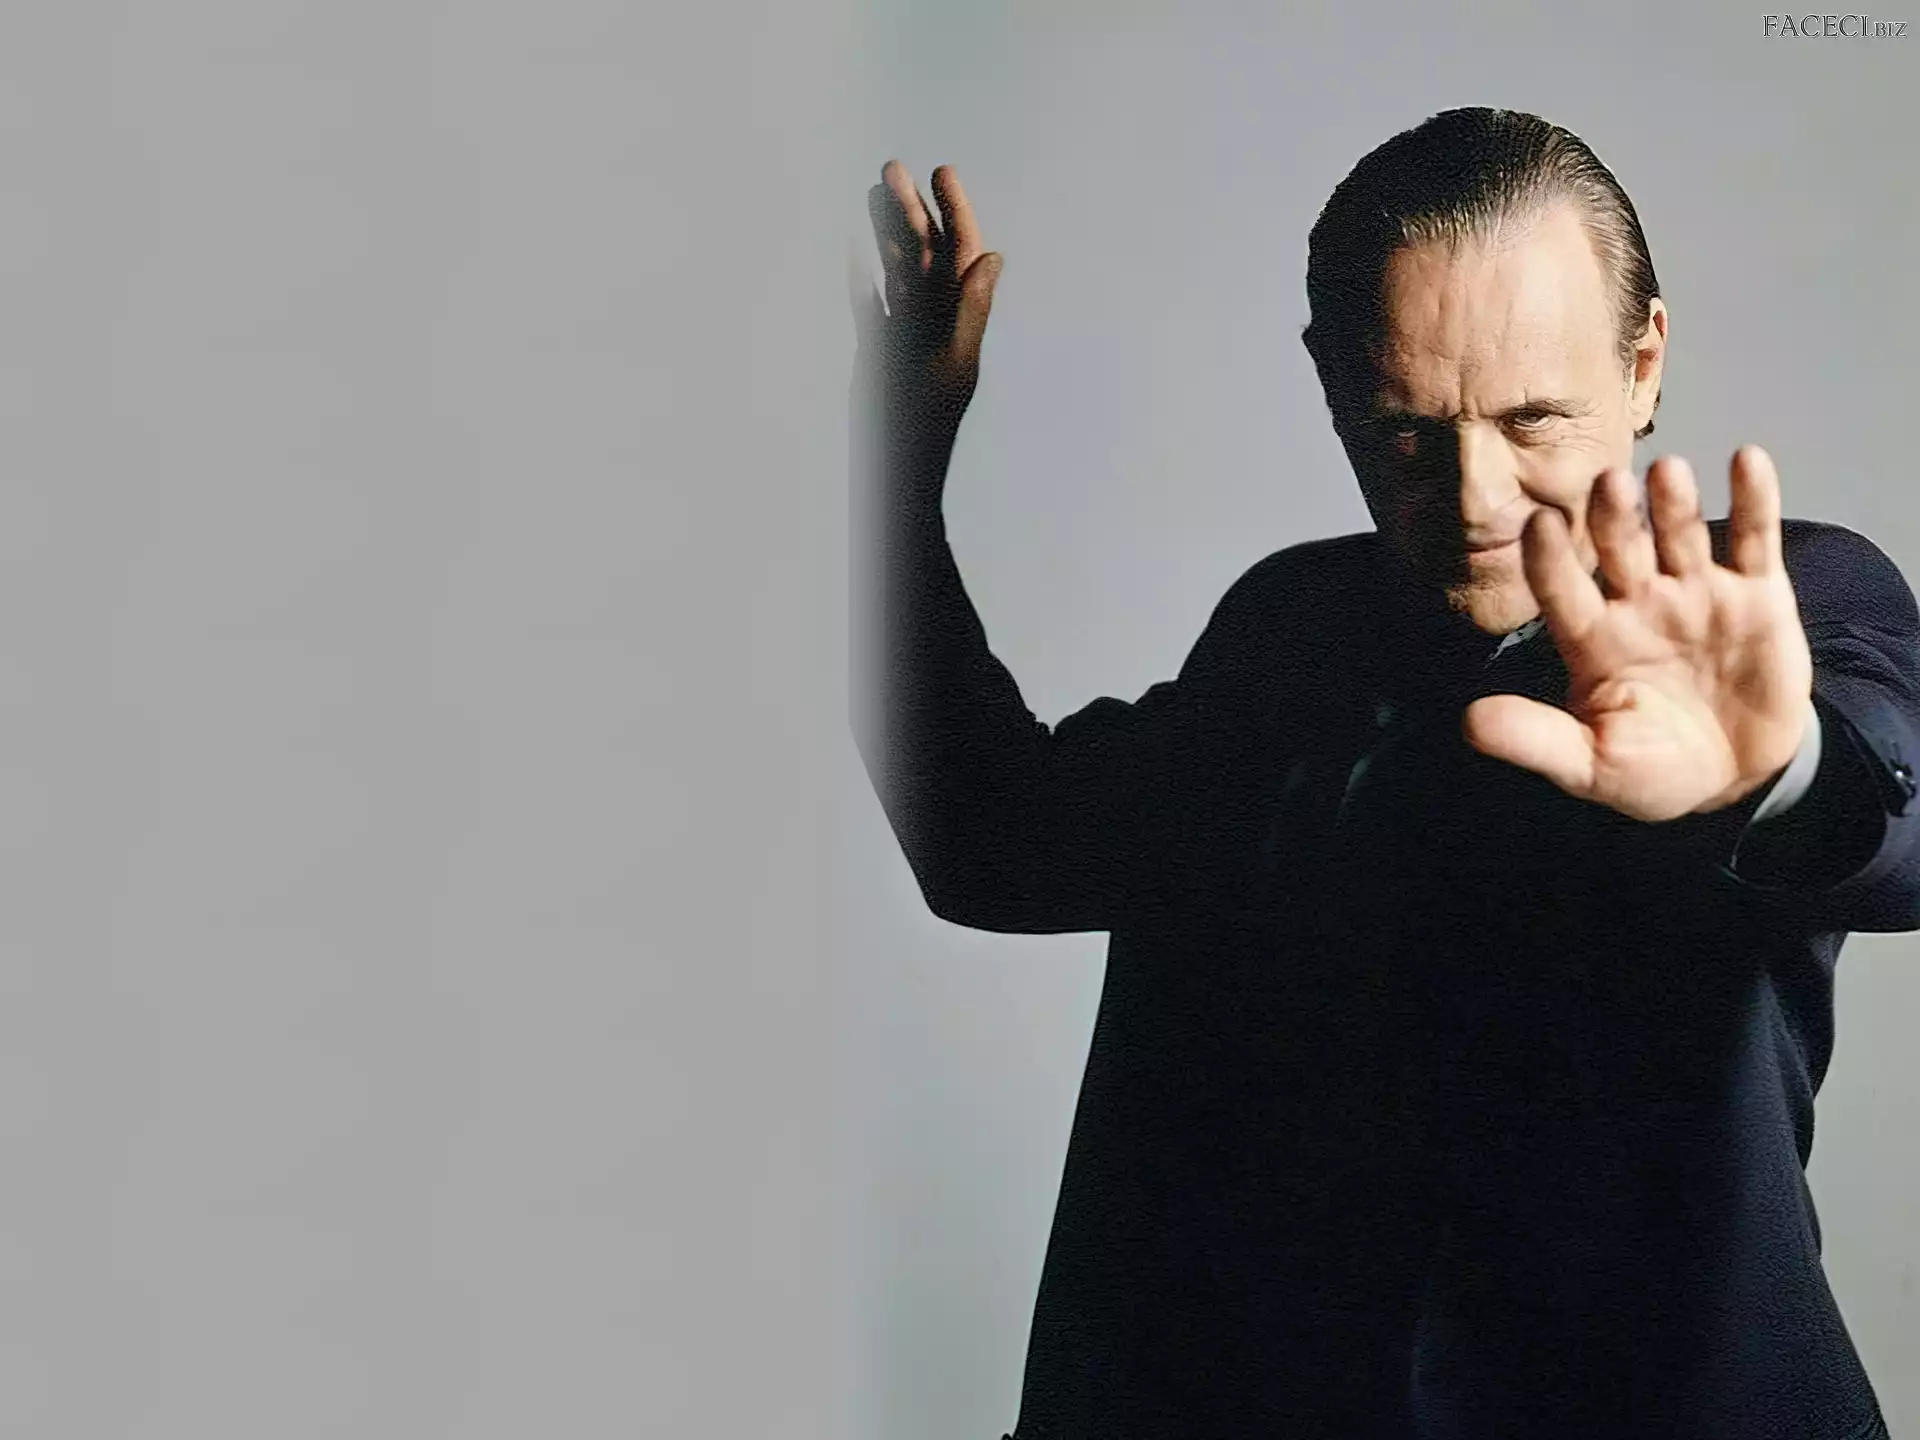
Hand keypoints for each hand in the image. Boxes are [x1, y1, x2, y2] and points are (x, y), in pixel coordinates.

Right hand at [850, 161, 1002, 467]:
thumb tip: (992, 256)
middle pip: (925, 255)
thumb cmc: (926, 426)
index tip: (942, 172)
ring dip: (887, 234)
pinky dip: (862, 277)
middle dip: (911, 211)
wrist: (897, 472)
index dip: (955, 212)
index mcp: (957, 320)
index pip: (961, 255)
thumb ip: (970, 309)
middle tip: (891, 167)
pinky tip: (852, 252)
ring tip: (873, 193)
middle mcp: (933, 321)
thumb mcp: (951, 362)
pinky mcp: (878, 353)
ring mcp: (904, 335)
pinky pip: (869, 305)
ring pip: (897, 273)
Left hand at [1462, 447, 1814, 822]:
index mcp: (1591, 638)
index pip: (1561, 590)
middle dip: (1612, 518)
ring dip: (1673, 503)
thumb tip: (1468, 724)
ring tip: (1668, 472)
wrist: (1735, 780)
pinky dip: (1755, 500)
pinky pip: (1753, 540)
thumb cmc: (1650, 769)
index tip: (1538, 524)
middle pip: (1619, 549)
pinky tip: (1748, 459)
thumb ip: (1536, 741)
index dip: (1549, 560)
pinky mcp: (1757, 595)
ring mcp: (1696, 593)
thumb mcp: (1590, 765)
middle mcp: (1637, 603)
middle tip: (1608, 483)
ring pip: (1680, 536)